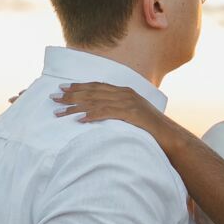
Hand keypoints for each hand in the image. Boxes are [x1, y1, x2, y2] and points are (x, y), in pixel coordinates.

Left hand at [52, 81, 170, 144]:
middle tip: (53, 98)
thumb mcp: (133, 115)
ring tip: (59, 112)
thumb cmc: (151, 130)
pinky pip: (108, 113)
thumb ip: (119, 110)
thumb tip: (100, 114)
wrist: (171, 136)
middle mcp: (125, 94)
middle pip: (92, 92)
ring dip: (75, 107)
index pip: (97, 86)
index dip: (78, 87)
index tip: (62, 88)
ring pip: (96, 102)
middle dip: (71, 95)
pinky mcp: (131, 114)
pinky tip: (80, 120)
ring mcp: (128, 103)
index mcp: (124, 92)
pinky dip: (92, 116)